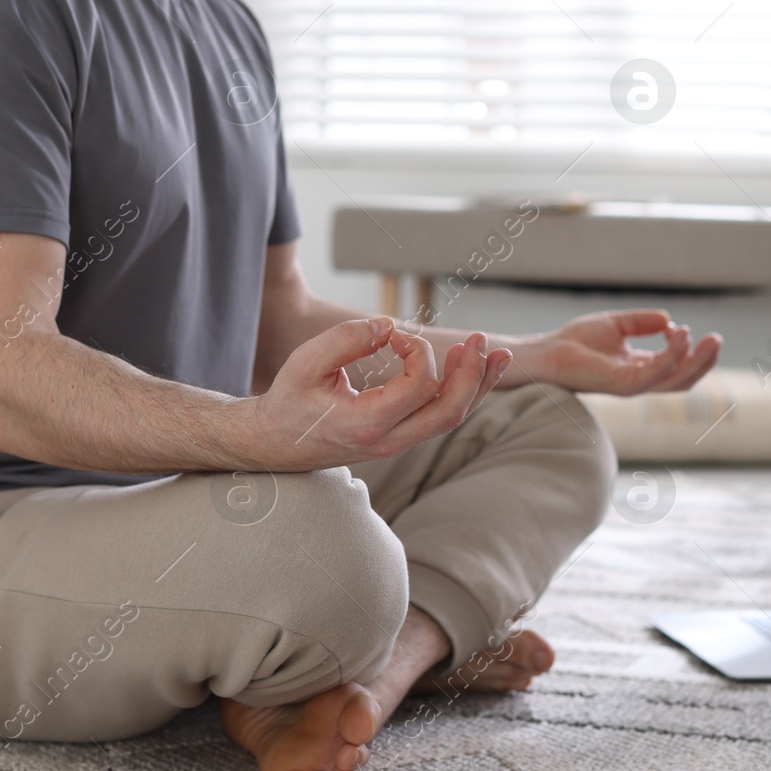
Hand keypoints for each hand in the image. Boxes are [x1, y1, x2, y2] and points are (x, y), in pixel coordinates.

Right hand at [243, 317, 512, 469]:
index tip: (396, 335)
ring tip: (494, 353)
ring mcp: (397, 443)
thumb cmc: (288, 401)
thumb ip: (345, 339)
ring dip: (476, 385)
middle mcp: (387, 441)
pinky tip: (471, 369)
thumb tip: (389, 326)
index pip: (418, 388)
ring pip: (451, 419)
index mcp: (364, 424)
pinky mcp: (399, 437)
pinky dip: (462, 393)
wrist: (276, 445)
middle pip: (449, 412)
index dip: (418, 352)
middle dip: (472, 374)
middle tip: (479, 339)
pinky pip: (440, 418)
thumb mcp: (304, 363)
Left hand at [513, 310, 720, 394]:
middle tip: (719, 339)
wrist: (549, 351)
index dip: (689, 350)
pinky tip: (679, 335)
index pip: (676, 368)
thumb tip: (669, 319)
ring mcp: (633, 385)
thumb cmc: (575, 341)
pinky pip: (657, 373)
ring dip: (697, 360)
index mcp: (640, 368)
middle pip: (684, 379)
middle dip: (705, 361)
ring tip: (711, 340)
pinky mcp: (624, 384)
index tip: (687, 328)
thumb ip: (642, 323)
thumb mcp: (617, 324)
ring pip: (677, 380)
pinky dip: (673, 355)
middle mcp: (640, 380)